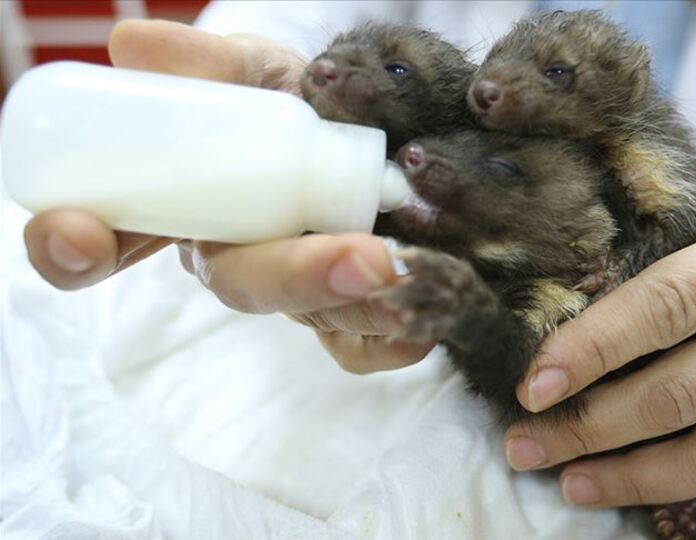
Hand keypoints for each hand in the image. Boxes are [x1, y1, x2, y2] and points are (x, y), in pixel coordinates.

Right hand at [22, 20, 432, 371]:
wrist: (379, 133)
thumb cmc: (299, 103)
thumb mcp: (254, 73)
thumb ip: (208, 65)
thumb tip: (135, 46)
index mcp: (189, 209)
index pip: (103, 244)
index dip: (72, 248)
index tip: (74, 231)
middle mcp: (241, 260)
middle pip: (245, 285)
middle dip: (296, 274)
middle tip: (362, 257)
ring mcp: (299, 293)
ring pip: (321, 317)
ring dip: (367, 302)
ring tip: (410, 268)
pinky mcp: (352, 318)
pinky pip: (365, 349)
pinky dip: (396, 336)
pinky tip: (425, 318)